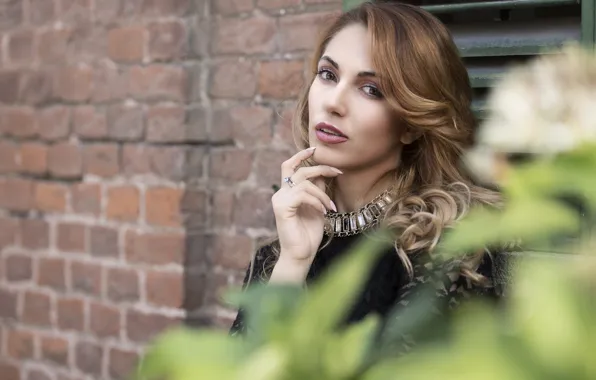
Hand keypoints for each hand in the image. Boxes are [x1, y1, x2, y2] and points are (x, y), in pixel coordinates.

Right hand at [272, 147, 340, 263]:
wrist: (301, 255)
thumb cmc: (308, 234)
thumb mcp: (317, 207)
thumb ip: (317, 190)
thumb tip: (324, 173)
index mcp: (287, 192)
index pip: (289, 166)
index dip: (301, 156)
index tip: (315, 149)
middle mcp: (280, 194)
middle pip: (299, 170)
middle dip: (320, 168)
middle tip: (338, 172)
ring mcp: (279, 200)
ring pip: (304, 183)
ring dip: (322, 193)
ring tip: (330, 207)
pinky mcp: (282, 208)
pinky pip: (303, 195)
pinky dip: (317, 201)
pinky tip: (324, 211)